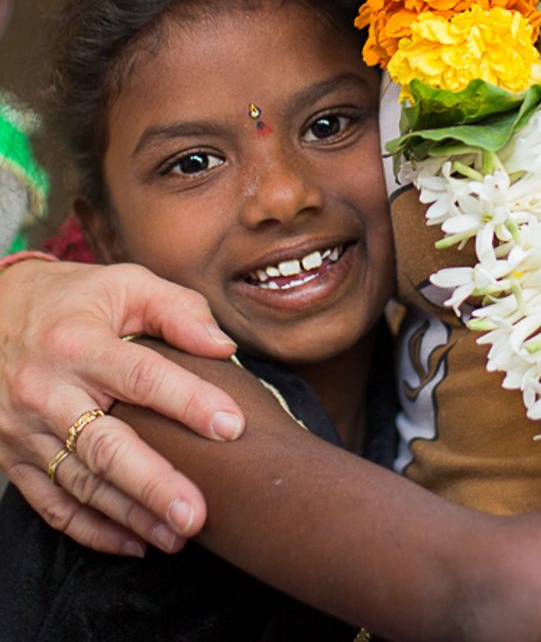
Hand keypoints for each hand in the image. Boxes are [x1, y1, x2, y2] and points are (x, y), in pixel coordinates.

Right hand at [0, 258, 243, 555]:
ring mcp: (25, 429)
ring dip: (131, 515)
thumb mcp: (123, 285)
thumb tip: (223, 346)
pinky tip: (133, 542)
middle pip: (105, 445)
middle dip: (153, 484)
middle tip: (197, 514)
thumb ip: (176, 310)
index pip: (141, 376)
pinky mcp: (12, 457)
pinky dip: (91, 530)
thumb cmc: (70, 299)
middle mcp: (47, 390)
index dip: (189, 401)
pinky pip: (51, 504)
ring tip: (178, 535)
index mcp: (78, 343)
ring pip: (81, 483)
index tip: (232, 426)